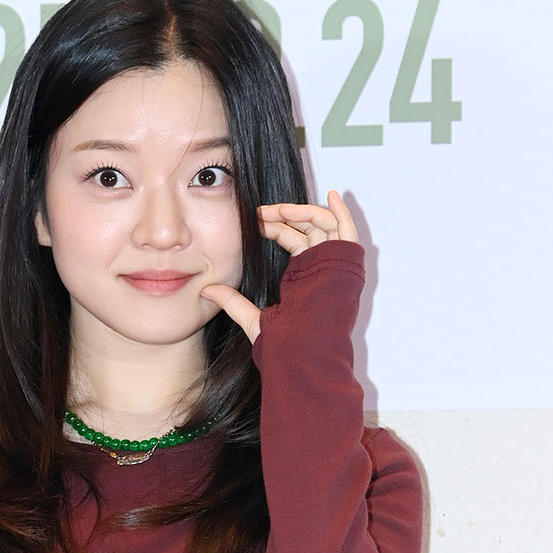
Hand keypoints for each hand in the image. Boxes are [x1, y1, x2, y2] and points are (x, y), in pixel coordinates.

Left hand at [200, 188, 358, 344]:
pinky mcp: (345, 266)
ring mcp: (334, 266)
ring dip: (300, 212)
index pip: (293, 240)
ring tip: (278, 208)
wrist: (304, 357)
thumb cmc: (284, 348)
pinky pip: (347, 232)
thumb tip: (206, 290)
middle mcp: (320, 269)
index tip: (253, 220)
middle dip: (284, 215)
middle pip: (307, 228)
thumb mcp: (253, 319)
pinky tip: (331, 195)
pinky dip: (341, 212)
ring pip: (322, 225)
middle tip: (260, 211)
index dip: (274, 226)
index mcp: (303, 279)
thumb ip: (233, 302)